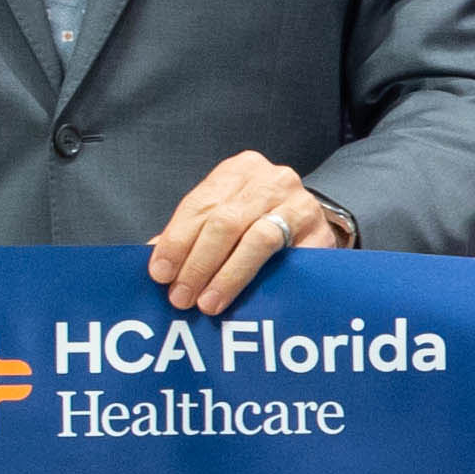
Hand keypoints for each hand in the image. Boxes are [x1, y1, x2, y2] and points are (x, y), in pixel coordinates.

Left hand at [152, 148, 352, 318]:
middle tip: (181, 296)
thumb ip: (192, 235)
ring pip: (255, 239)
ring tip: (207, 303)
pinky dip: (260, 279)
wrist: (315, 227)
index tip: (160, 272)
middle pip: (224, 221)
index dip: (176, 240)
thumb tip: (155, 261)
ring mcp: (298, 203)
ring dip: (226, 276)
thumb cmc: (261, 222)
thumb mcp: (225, 218)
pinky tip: (245, 298)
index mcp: (238, 170)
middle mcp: (269, 179)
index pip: (199, 204)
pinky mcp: (319, 232)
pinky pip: (286, 258)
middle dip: (198, 263)